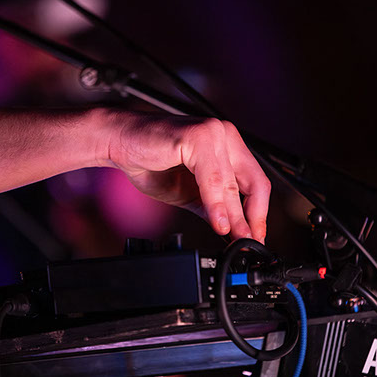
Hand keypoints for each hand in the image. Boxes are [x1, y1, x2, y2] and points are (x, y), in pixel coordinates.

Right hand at [106, 112, 270, 241]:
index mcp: (228, 145)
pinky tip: (218, 223)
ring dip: (234, 216)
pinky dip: (216, 204)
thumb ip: (212, 208)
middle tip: (249, 243)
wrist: (118, 142)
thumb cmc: (150, 162)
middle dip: (251, 218)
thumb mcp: (189, 193)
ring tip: (236, 238)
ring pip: (233, 184)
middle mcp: (225, 135)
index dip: (258, 213)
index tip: (255, 237)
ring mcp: (213, 133)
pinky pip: (213, 179)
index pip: (256, 182)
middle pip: (253, 183)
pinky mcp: (197, 137)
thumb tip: (233, 233)